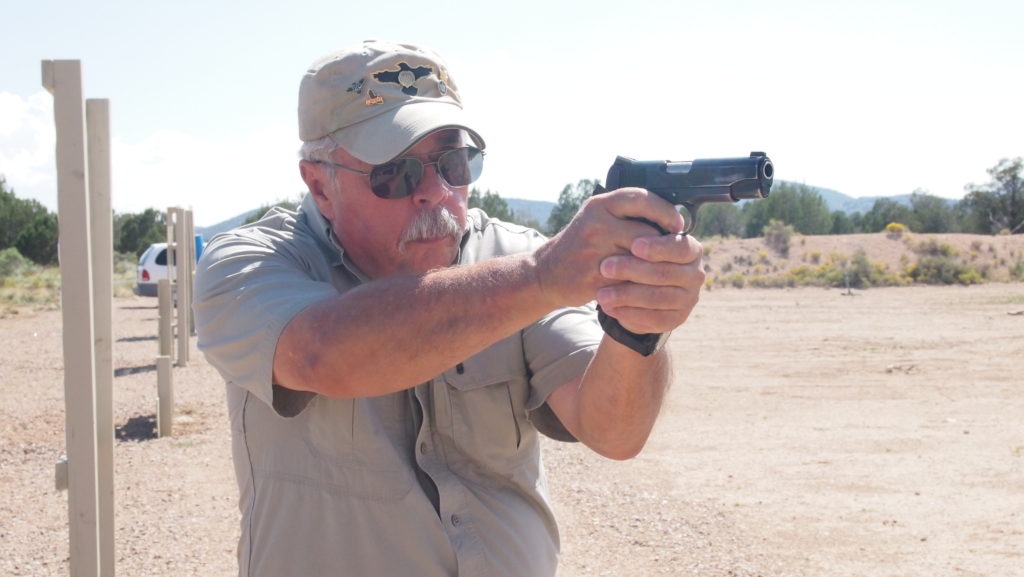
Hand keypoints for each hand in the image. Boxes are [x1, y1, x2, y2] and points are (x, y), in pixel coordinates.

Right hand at [533, 187, 696, 312]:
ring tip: (659, 270)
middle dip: (661, 246)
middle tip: (672, 254)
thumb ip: (627, 214)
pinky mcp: (595, 279)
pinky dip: (639, 285)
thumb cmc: (582, 244)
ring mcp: (594, 253)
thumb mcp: (598, 218)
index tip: (678, 224)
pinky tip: (643, 285)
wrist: (547, 273)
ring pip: (640, 260)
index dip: (664, 211)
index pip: (640, 199)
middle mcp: (595, 225)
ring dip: (653, 267)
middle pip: (645, 234)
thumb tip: (673, 217)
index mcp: (599, 206)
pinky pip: (629, 282)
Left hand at [593, 210, 703, 335]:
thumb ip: (643, 229)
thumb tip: (634, 213)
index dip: (658, 247)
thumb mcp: (642, 240)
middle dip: (632, 270)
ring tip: (601, 293)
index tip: (634, 245)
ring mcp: (688, 299)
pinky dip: (629, 314)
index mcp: (692, 250)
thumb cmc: (639, 257)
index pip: (680, 247)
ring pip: (656, 298)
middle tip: (605, 267)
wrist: (641, 291)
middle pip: (664, 273)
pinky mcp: (677, 319)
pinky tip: (610, 308)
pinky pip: (653, 319)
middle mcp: (695, 274)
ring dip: (626, 295)